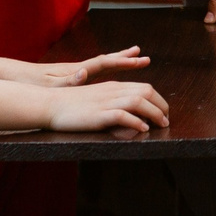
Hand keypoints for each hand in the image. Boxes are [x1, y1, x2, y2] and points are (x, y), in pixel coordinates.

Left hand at [30, 47, 152, 86]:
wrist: (17, 77)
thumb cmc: (33, 84)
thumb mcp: (51, 86)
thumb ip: (69, 81)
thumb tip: (85, 73)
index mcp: (77, 70)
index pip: (104, 63)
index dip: (122, 62)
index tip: (139, 60)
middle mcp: (79, 68)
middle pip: (107, 60)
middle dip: (126, 59)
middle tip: (145, 57)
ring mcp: (75, 70)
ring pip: (102, 63)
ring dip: (119, 60)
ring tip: (134, 55)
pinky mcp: (70, 75)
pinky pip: (95, 70)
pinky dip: (107, 67)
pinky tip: (111, 68)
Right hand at [40, 81, 170, 134]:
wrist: (49, 104)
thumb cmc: (72, 104)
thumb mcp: (97, 98)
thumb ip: (113, 101)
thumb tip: (130, 113)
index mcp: (113, 86)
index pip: (144, 87)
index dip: (158, 100)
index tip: (163, 112)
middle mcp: (113, 90)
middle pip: (147, 91)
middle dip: (161, 106)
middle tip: (166, 120)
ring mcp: (106, 101)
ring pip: (139, 101)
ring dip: (155, 113)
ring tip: (161, 125)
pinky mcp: (98, 114)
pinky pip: (122, 115)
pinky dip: (136, 122)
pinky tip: (142, 129)